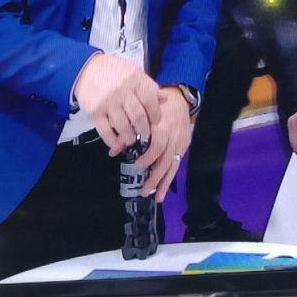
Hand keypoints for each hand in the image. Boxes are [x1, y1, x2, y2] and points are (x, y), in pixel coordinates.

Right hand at [73, 53, 161, 155]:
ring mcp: (108, 102)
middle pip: (138, 116)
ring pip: (123, 126)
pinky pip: (105, 131)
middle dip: (143, 129)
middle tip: (144, 134)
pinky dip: (111, 140)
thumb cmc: (112, 71)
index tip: (155, 121)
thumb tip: (164, 99)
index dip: (155, 114)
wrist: (86, 69)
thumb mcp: (134, 72)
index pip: (151, 101)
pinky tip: (115, 142)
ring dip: (128, 136)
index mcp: (135, 79)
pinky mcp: (95, 111)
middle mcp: (122, 90)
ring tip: (130, 139)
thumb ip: (148, 86)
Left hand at [136, 87, 193, 202]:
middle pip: (166, 160)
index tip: (138, 165)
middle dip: (156, 177)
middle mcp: (174, 136)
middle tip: (144, 191)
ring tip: (157, 197)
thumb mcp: (141, 116)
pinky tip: (163, 188)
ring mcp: (181, 142)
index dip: (149, 157)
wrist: (179, 99)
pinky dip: (170, 177)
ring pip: (174, 165)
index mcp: (163, 126)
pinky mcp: (184, 146)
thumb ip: (127, 134)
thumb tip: (112, 152)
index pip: (158, 144)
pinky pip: (177, 164)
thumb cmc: (155, 107)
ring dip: (164, 182)